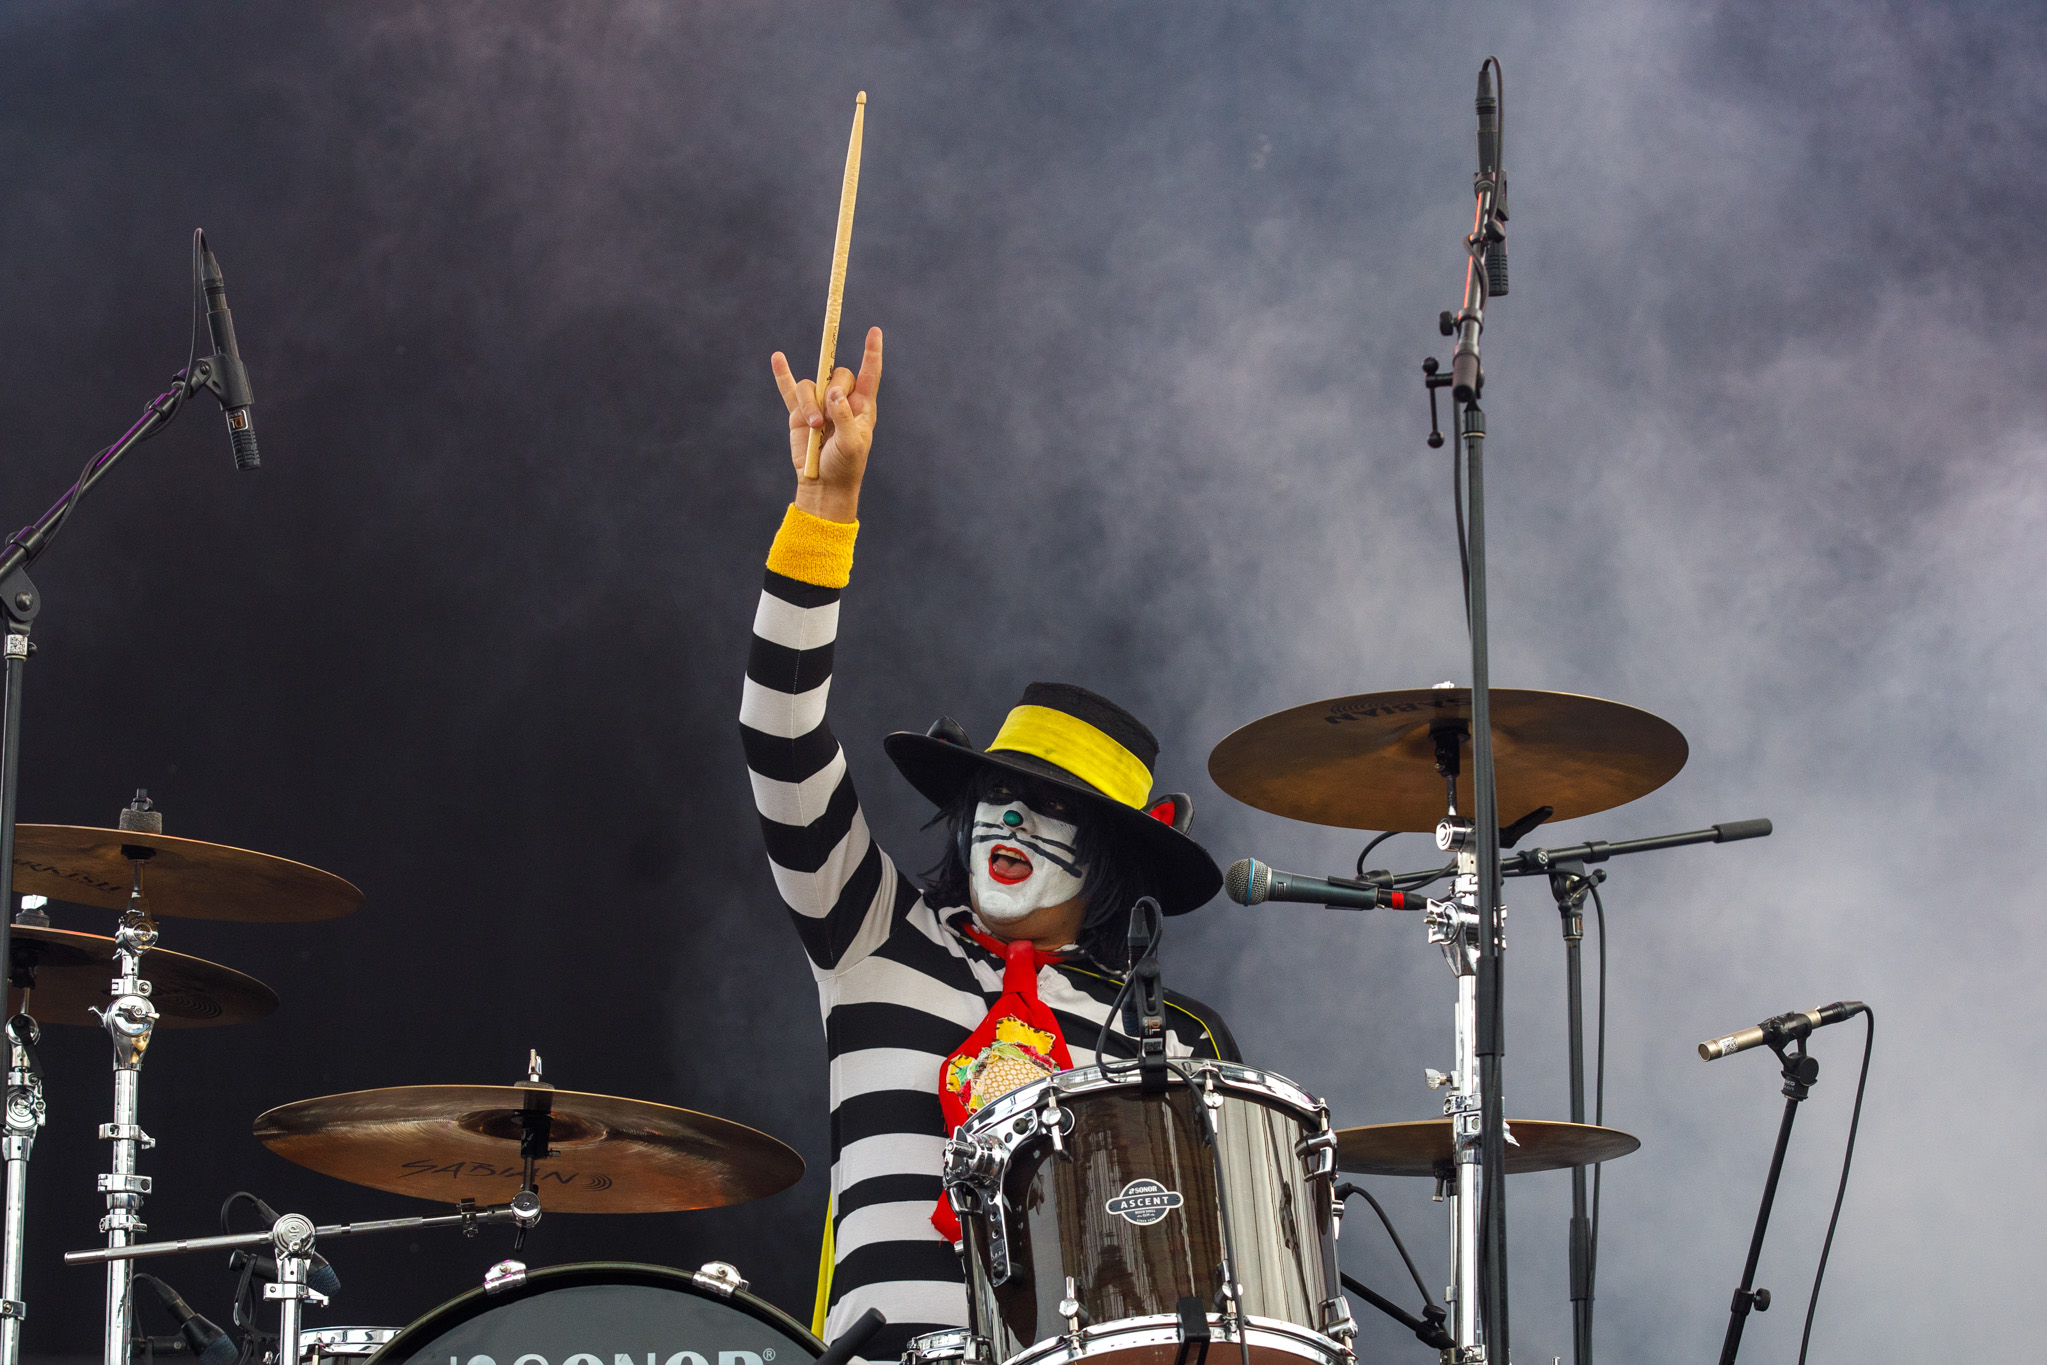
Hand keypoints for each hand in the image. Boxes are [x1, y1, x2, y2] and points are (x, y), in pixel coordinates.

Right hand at [771, 326, 882, 523]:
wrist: (823, 484)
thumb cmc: (845, 465)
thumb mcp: (852, 443)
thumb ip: (844, 416)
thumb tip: (832, 391)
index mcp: (862, 405)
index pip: (869, 374)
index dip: (872, 353)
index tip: (874, 331)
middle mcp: (841, 400)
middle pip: (836, 375)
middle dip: (832, 391)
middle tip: (828, 418)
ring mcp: (819, 404)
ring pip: (811, 386)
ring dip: (810, 404)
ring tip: (813, 426)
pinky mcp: (798, 413)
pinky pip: (790, 389)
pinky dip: (783, 375)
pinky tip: (778, 358)